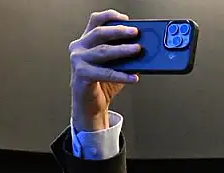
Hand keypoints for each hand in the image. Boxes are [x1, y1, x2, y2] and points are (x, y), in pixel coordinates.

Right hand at [69, 9, 141, 131]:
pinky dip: (121, 75)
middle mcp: (79, 47)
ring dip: (122, 50)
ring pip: (103, 51)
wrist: (90, 105)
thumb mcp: (115, 64)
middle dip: (119, 31)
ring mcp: (78, 60)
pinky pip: (105, 73)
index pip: (96, 21)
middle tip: (136, 32)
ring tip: (137, 50)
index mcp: (86, 40)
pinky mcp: (82, 74)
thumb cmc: (102, 83)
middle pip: (99, 33)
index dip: (110, 16)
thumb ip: (124, 55)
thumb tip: (144, 48)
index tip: (126, 19)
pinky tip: (134, 77)